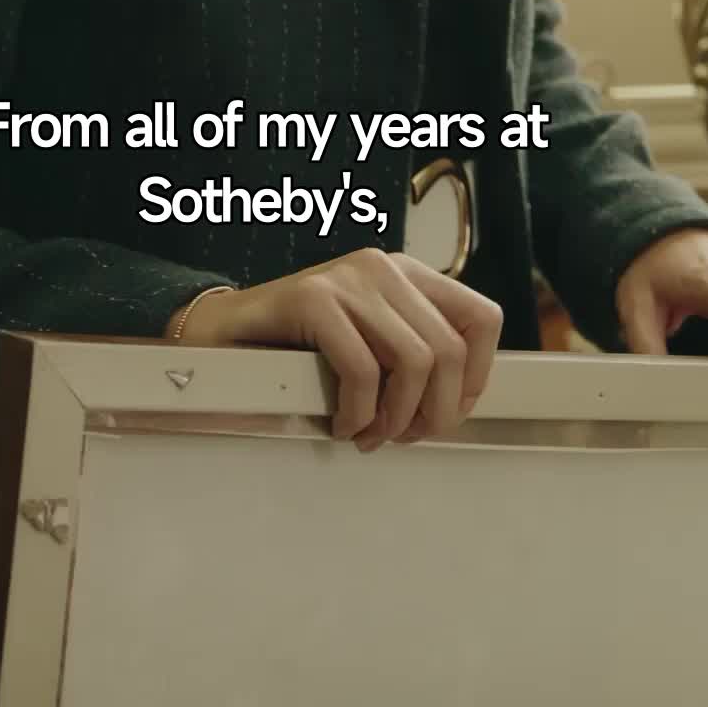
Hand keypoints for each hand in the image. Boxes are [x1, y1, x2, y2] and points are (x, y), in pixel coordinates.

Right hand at [167, 247, 503, 449]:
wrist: (224, 334)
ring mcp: (348, 278)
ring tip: (370, 434)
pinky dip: (358, 412)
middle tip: (404, 438)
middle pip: (450, 350)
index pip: (483, 318)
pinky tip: (342, 424)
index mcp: (407, 275)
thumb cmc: (300, 348)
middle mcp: (384, 268)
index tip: (446, 413)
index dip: (475, 379)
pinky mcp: (313, 298)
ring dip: (396, 417)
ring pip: (414, 361)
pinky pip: (362, 368)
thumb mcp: (370, 344)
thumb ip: (412, 356)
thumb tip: (458, 405)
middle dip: (435, 412)